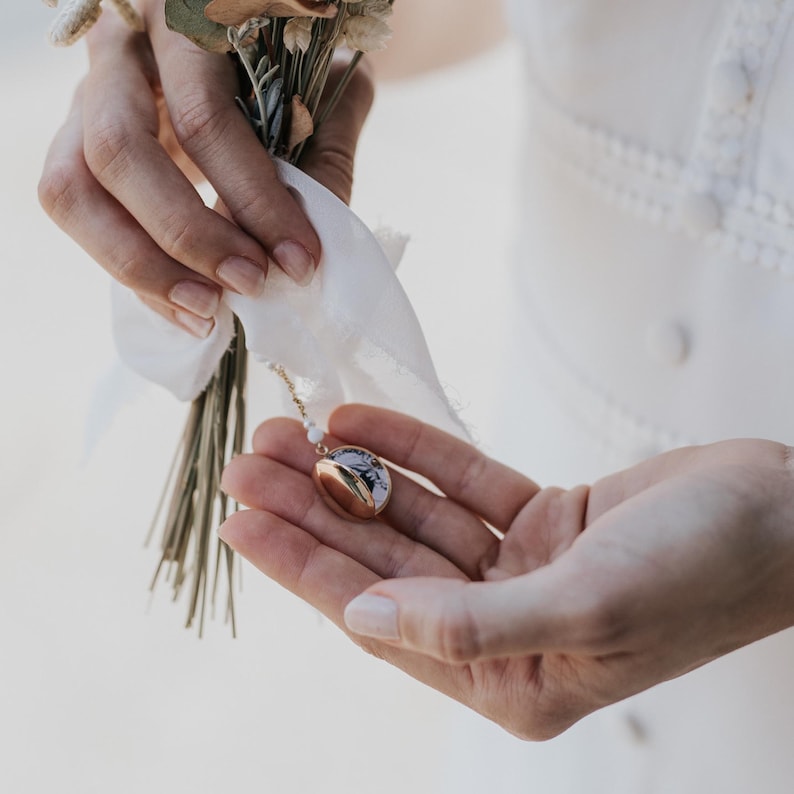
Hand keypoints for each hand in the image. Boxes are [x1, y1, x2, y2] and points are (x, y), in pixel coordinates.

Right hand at [39, 1, 372, 337]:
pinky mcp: (76, 148)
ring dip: (140, 264)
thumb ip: (326, 144)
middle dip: (189, 234)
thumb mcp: (315, 101)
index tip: (300, 261)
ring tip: (208, 310)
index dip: (253, 199)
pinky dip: (132, 274)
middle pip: (119, 149)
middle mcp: (122, 53)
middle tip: (250, 283)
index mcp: (186, 26)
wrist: (241, 60)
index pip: (204, 118)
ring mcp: (85, 100)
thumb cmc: (285, 83)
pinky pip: (77, 217)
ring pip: (72, 188)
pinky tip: (186, 308)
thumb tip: (318, 226)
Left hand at [220, 405, 793, 738]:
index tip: (241, 519)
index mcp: (508, 677)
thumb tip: (365, 624)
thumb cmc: (707, 569)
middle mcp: (504, 627)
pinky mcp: (541, 520)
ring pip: (411, 517)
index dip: (303, 567)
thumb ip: (472, 624)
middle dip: (312, 510)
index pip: (378, 619)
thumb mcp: (591, 606)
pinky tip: (355, 420)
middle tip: (249, 460)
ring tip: (288, 430)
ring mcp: (520, 570)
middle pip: (382, 562)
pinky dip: (411, 449)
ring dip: (350, 474)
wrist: (786, 512)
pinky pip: (459, 481)